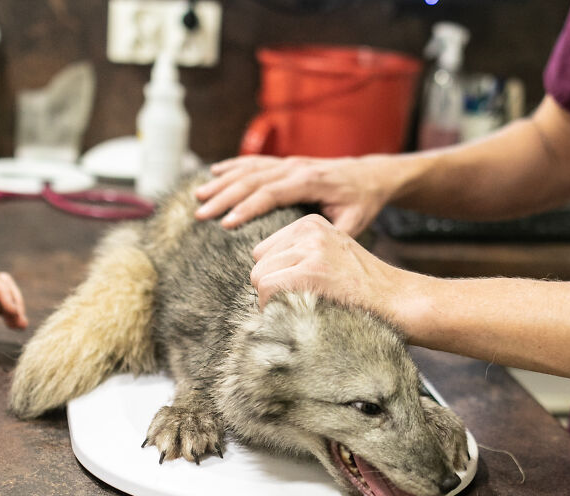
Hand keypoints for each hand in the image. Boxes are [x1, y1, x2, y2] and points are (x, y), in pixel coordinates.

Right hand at [194, 155, 390, 236]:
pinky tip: (214, 172)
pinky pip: (255, 162)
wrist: (371, 176)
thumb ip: (330, 237)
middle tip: (201, 214)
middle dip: (224, 196)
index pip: (271, 193)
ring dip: (222, 182)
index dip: (247, 207)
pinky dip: (233, 166)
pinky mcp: (287, 163)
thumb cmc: (362, 202)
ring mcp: (290, 163)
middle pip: (253, 180)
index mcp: (311, 182)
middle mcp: (296, 168)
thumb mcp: (354, 223)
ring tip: (198, 195)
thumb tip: (309, 259)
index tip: (226, 223)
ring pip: (250, 169)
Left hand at [250, 214, 405, 321]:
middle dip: (273, 287)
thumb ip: (298, 256)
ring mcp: (310, 249)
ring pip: (259, 278)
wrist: (398, 300)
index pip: (264, 251)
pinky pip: (267, 290)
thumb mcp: (330, 255)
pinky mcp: (310, 271)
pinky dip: (274, 307)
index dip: (277, 276)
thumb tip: (257, 275)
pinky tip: (300, 312)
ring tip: (306, 305)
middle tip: (303, 301)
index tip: (301, 288)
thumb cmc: (362, 289)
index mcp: (311, 223)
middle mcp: (308, 230)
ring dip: (274, 299)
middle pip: (259, 264)